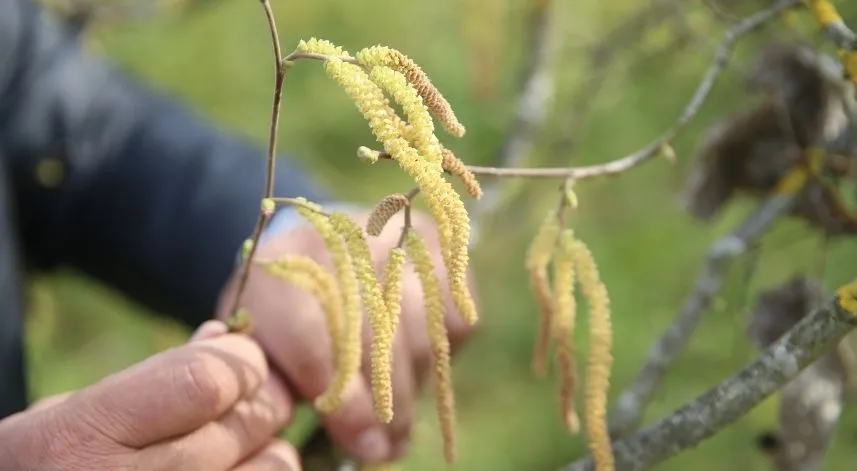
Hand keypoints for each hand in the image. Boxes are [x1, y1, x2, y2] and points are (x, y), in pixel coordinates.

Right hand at [0, 321, 298, 470]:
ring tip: (241, 445)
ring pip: (271, 468)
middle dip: (262, 399)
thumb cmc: (46, 464)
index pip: (204, 382)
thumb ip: (151, 376)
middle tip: (256, 396)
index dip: (241, 362)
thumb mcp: (72, 414)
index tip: (244, 358)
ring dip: (269, 448)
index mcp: (85, 437)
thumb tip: (220, 334)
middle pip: (244, 424)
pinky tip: (232, 469)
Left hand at [216, 208, 476, 463]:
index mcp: (279, 272)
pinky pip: (453, 319)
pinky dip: (441, 352)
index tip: (364, 444)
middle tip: (388, 448)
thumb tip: (359, 440)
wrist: (314, 246)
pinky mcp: (433, 246)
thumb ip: (286, 388)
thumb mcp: (262, 346)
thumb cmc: (285, 312)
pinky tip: (412, 363)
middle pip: (376, 342)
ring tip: (400, 422)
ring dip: (413, 387)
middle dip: (385, 407)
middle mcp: (340, 245)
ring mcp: (393, 239)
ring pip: (419, 334)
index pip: (317, 345)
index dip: (347, 404)